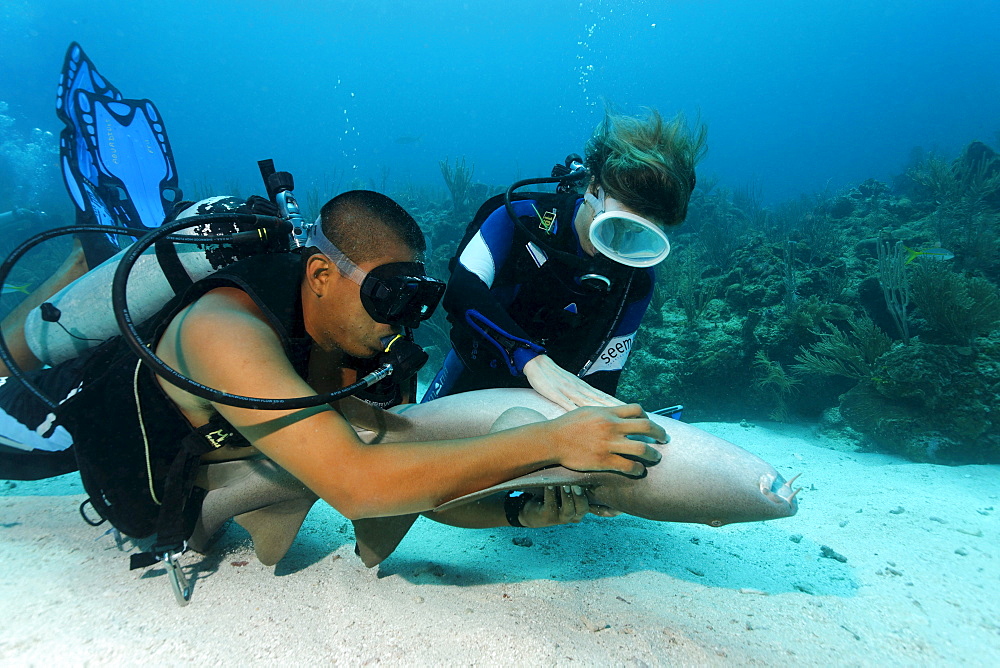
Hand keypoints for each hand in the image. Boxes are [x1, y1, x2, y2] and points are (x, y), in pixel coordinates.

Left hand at [519, 485, 620, 527]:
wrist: (529, 506)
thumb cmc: (553, 491)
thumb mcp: (568, 486)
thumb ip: (580, 478)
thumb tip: (594, 461)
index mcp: (582, 506)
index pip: (599, 508)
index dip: (607, 507)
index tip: (612, 501)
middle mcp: (575, 514)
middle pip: (583, 508)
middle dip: (581, 496)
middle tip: (579, 483)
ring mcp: (561, 517)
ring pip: (569, 509)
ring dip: (567, 496)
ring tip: (565, 483)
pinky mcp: (547, 517)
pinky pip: (550, 506)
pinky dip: (550, 494)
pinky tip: (549, 483)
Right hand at [523, 354, 623, 410]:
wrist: (538, 364)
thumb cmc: (555, 377)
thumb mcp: (573, 385)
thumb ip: (585, 395)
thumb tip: (601, 405)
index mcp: (584, 387)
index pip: (606, 397)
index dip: (620, 405)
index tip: (632, 414)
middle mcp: (580, 389)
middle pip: (602, 401)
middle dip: (618, 411)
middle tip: (630, 419)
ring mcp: (569, 392)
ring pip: (589, 403)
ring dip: (603, 412)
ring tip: (616, 422)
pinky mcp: (556, 394)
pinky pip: (568, 404)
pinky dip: (578, 411)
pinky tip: (585, 419)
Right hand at [544, 403, 665, 476]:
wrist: (552, 440)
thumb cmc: (567, 425)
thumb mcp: (587, 411)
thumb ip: (605, 413)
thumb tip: (617, 413)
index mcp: (608, 413)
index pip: (637, 410)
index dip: (648, 417)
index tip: (650, 425)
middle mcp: (611, 426)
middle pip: (646, 426)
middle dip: (660, 433)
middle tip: (664, 439)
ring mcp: (609, 444)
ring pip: (642, 448)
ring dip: (653, 454)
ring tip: (656, 457)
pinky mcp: (604, 460)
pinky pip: (629, 466)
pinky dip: (638, 469)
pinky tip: (639, 471)